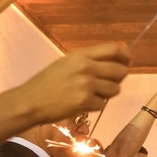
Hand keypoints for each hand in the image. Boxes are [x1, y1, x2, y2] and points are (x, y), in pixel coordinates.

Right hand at [15, 43, 129, 121]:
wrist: (29, 101)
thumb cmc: (47, 83)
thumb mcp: (68, 63)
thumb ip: (90, 60)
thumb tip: (117, 60)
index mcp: (81, 55)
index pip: (114, 49)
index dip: (125, 56)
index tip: (127, 62)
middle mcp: (86, 66)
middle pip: (121, 71)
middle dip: (118, 79)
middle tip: (107, 84)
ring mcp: (87, 84)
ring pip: (115, 89)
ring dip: (106, 94)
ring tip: (89, 94)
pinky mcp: (85, 101)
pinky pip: (102, 104)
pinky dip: (94, 106)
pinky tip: (80, 104)